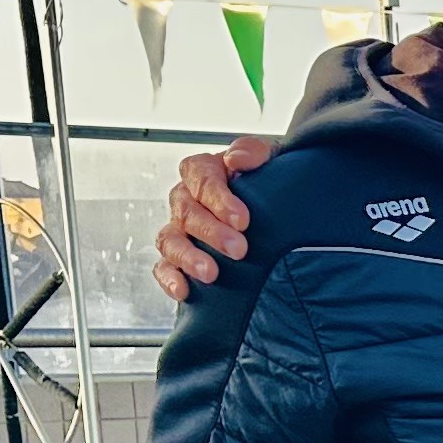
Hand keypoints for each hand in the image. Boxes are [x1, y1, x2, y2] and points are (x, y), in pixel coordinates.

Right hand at [152, 132, 276, 301]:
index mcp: (204, 170)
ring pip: (170, 240)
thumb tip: (237, 160)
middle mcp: (186, 199)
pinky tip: (183, 291)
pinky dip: (169, 278)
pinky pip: (163, 267)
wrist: (278, 211)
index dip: (218, 198)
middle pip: (187, 212)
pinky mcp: (178, 258)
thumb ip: (254, 151)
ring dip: (188, 257)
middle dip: (211, 232)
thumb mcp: (271, 159)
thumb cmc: (268, 181)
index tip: (242, 219)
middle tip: (239, 249)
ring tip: (211, 273)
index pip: (200, 177)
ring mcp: (179, 229)